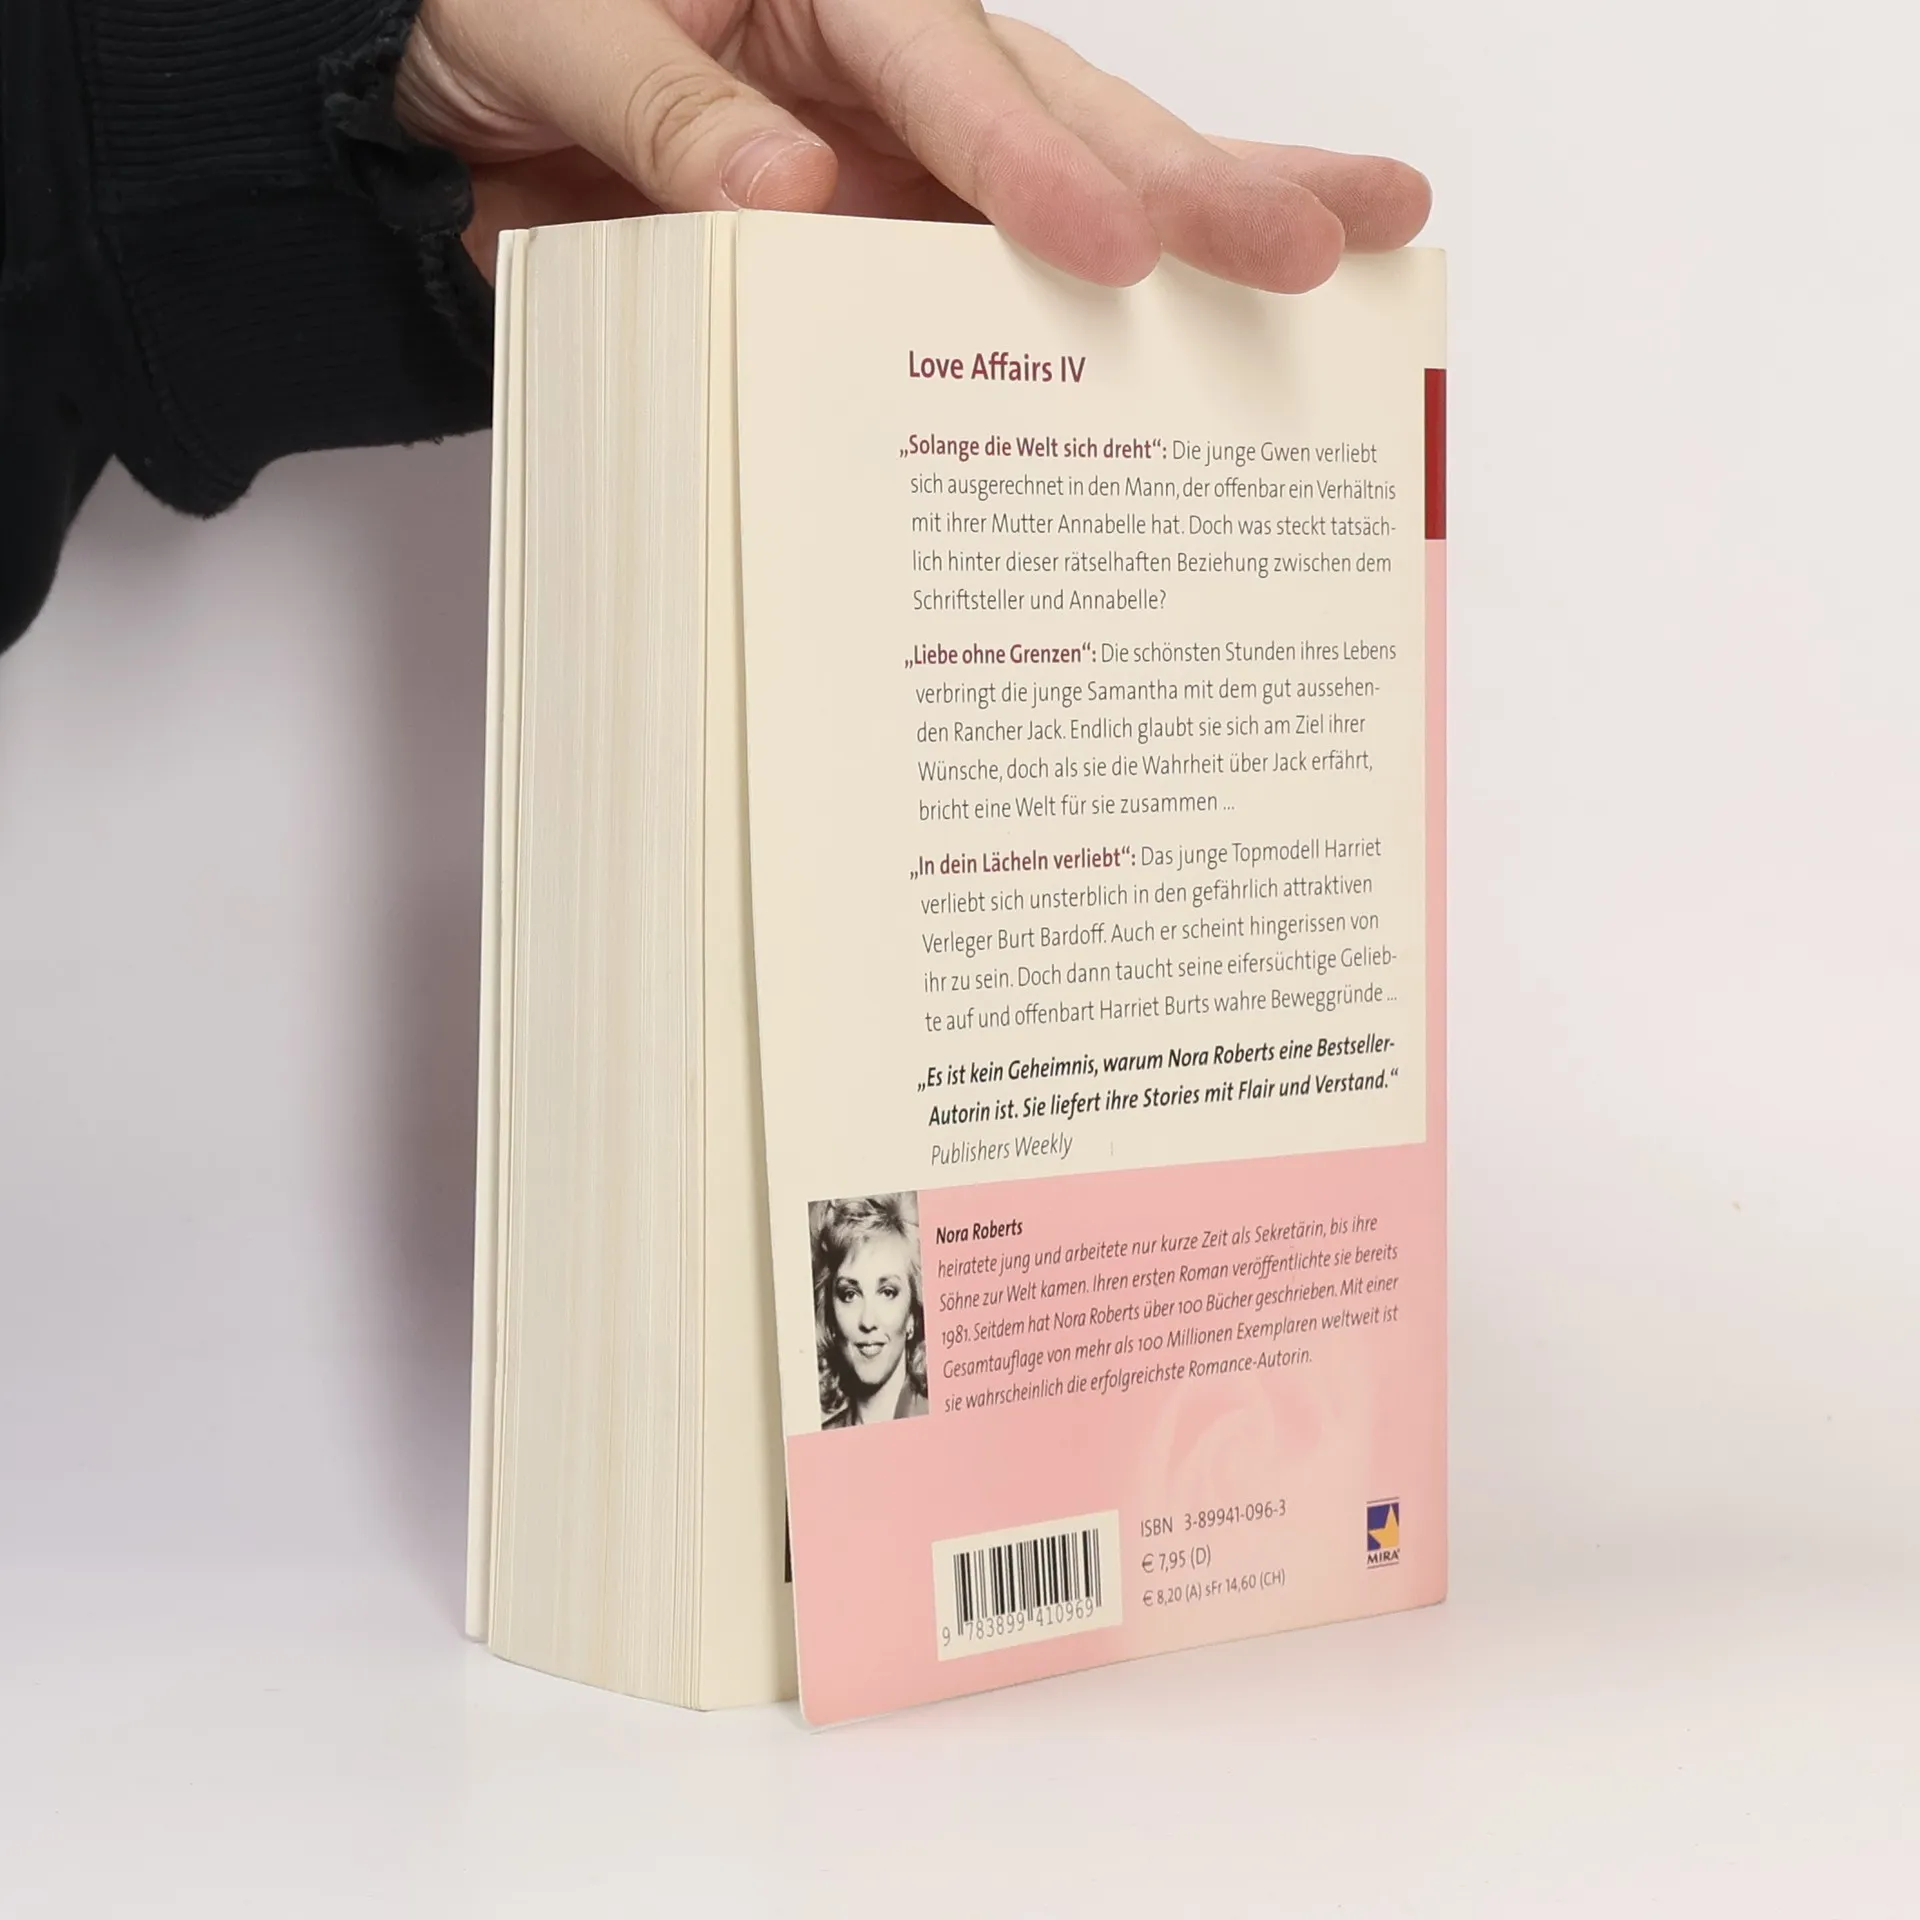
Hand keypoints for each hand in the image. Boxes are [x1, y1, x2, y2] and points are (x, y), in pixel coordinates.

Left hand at [396, 0, 1429, 291]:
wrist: (432, 111)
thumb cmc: (484, 28)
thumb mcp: (544, 35)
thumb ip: (659, 113)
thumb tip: (794, 194)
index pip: (947, 68)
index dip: (1035, 160)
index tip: (1116, 250)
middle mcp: (884, 68)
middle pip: (1068, 112)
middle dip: (1203, 179)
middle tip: (1339, 235)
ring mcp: (901, 162)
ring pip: (1071, 191)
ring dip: (1201, 231)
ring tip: (1345, 255)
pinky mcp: (884, 245)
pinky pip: (991, 289)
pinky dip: (1086, 330)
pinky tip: (1184, 357)